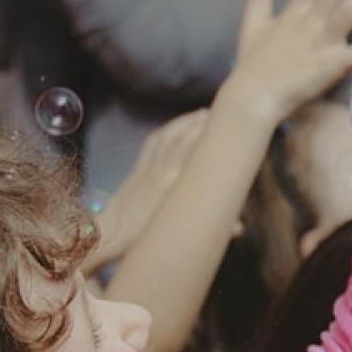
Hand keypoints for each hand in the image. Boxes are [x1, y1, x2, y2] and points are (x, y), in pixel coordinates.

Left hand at [88, 109, 210, 271]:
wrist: (111, 235)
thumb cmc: (145, 238)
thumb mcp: (179, 233)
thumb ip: (210, 225)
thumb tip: (239, 228)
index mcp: (173, 185)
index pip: (194, 151)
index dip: (208, 134)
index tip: (226, 125)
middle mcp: (161, 171)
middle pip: (183, 137)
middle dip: (201, 122)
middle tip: (220, 113)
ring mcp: (148, 167)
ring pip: (169, 136)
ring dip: (186, 122)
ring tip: (203, 114)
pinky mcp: (137, 168)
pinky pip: (153, 142)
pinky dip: (167, 130)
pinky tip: (175, 127)